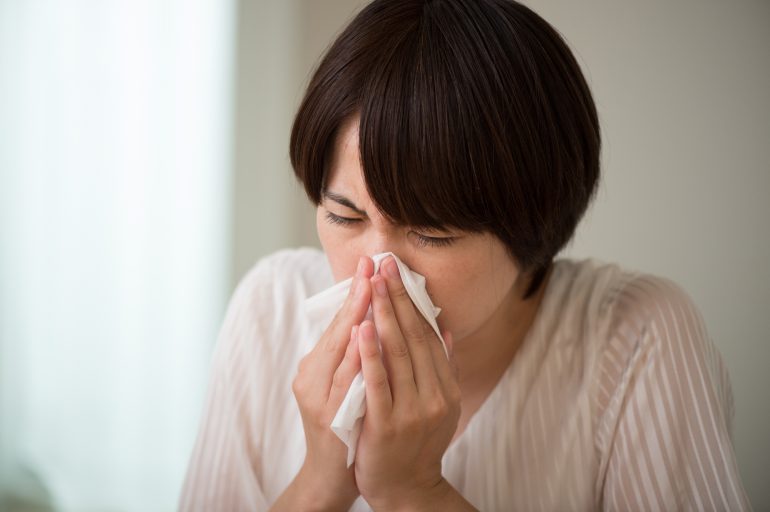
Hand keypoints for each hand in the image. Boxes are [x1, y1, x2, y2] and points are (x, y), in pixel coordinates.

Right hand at [278, 257, 372, 510]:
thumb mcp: (345, 384)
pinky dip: (354, 356)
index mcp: (317, 366)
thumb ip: (354, 354)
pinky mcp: (327, 415)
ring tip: (369, 287)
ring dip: (354, 317)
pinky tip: (364, 334)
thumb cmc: (344, 425)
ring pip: (337, 350)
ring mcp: (317, 396)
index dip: (355, 292)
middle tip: (371, 264)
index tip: (370, 263)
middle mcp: (311, 376)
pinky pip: (343, 380)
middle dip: (356, 295)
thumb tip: (374, 319)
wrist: (331, 475)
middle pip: (336, 329)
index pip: (339, 322)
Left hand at [353, 256, 461, 510]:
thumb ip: (445, 367)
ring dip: (383, 315)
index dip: (412, 301)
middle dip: (396, 297)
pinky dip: (370, 354)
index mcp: (446, 386)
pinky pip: (378, 382)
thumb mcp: (440, 405)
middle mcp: (434, 395)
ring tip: (372, 283)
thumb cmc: (417, 442)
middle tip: (384, 264)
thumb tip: (447, 329)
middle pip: (413, 336)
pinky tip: (362, 327)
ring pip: (397, 353)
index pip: (427, 334)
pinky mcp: (387, 424)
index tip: (398, 272)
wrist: (406, 489)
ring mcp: (412, 410)